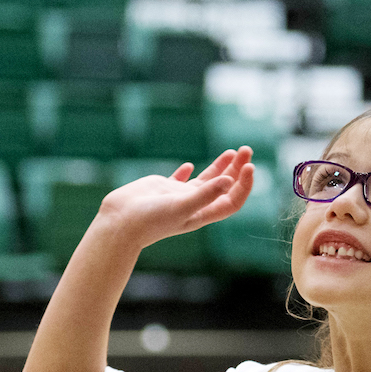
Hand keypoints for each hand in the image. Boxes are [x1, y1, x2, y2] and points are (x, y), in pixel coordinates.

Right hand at [97, 147, 254, 248]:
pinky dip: (187, 172)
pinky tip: (191, 165)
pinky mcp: (163, 188)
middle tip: (246, 149)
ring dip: (221, 166)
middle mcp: (195, 204)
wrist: (120, 222)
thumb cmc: (150, 220)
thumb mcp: (181, 206)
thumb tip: (229, 182)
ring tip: (233, 152)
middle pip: (224, 186)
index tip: (250, 166)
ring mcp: (179, 196)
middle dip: (237, 169)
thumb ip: (205, 194)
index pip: (232, 200)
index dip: (244, 185)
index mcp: (203, 213)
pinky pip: (179, 179)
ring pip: (206, 180)